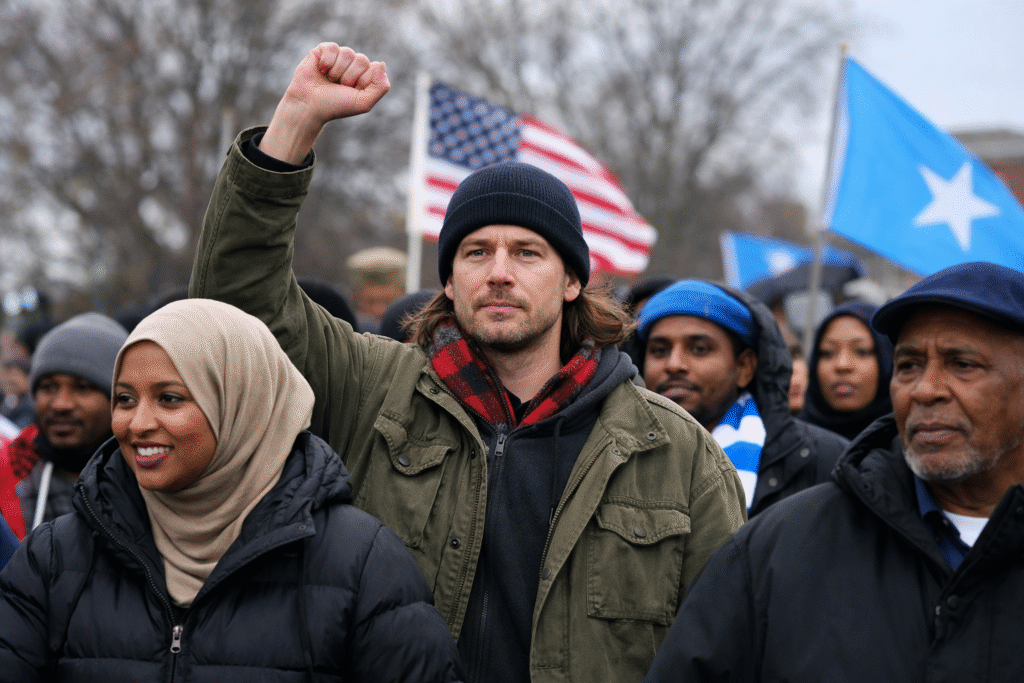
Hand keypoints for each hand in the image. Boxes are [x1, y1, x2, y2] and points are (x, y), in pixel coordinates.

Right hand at [260, 43, 390, 163]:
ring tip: (329, 80)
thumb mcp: (363, 102)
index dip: (363, 80)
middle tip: (338, 86)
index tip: (351, 91)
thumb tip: (381, 63)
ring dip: (337, 71)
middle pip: (362, 59)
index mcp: (364, 76)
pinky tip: (321, 70)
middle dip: (349, 77)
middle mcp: (352, 65)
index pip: (374, 67)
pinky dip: (327, 62)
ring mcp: (338, 57)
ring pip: (348, 52)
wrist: (309, 106)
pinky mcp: (322, 51)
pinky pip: (333, 48)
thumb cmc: (336, 106)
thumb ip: (380, 87)